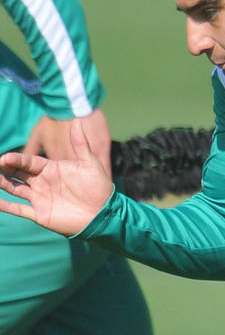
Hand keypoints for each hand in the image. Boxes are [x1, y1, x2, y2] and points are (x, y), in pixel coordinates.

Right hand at [0, 118, 114, 235]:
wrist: (104, 213)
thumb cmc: (99, 187)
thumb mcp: (90, 163)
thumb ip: (81, 143)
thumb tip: (76, 120)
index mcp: (51, 169)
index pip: (28, 162)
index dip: (16, 160)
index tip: (4, 158)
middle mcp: (42, 182)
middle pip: (18, 173)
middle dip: (5, 168)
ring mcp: (40, 198)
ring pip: (15, 188)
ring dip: (3, 183)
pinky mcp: (40, 214)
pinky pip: (19, 209)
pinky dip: (6, 206)